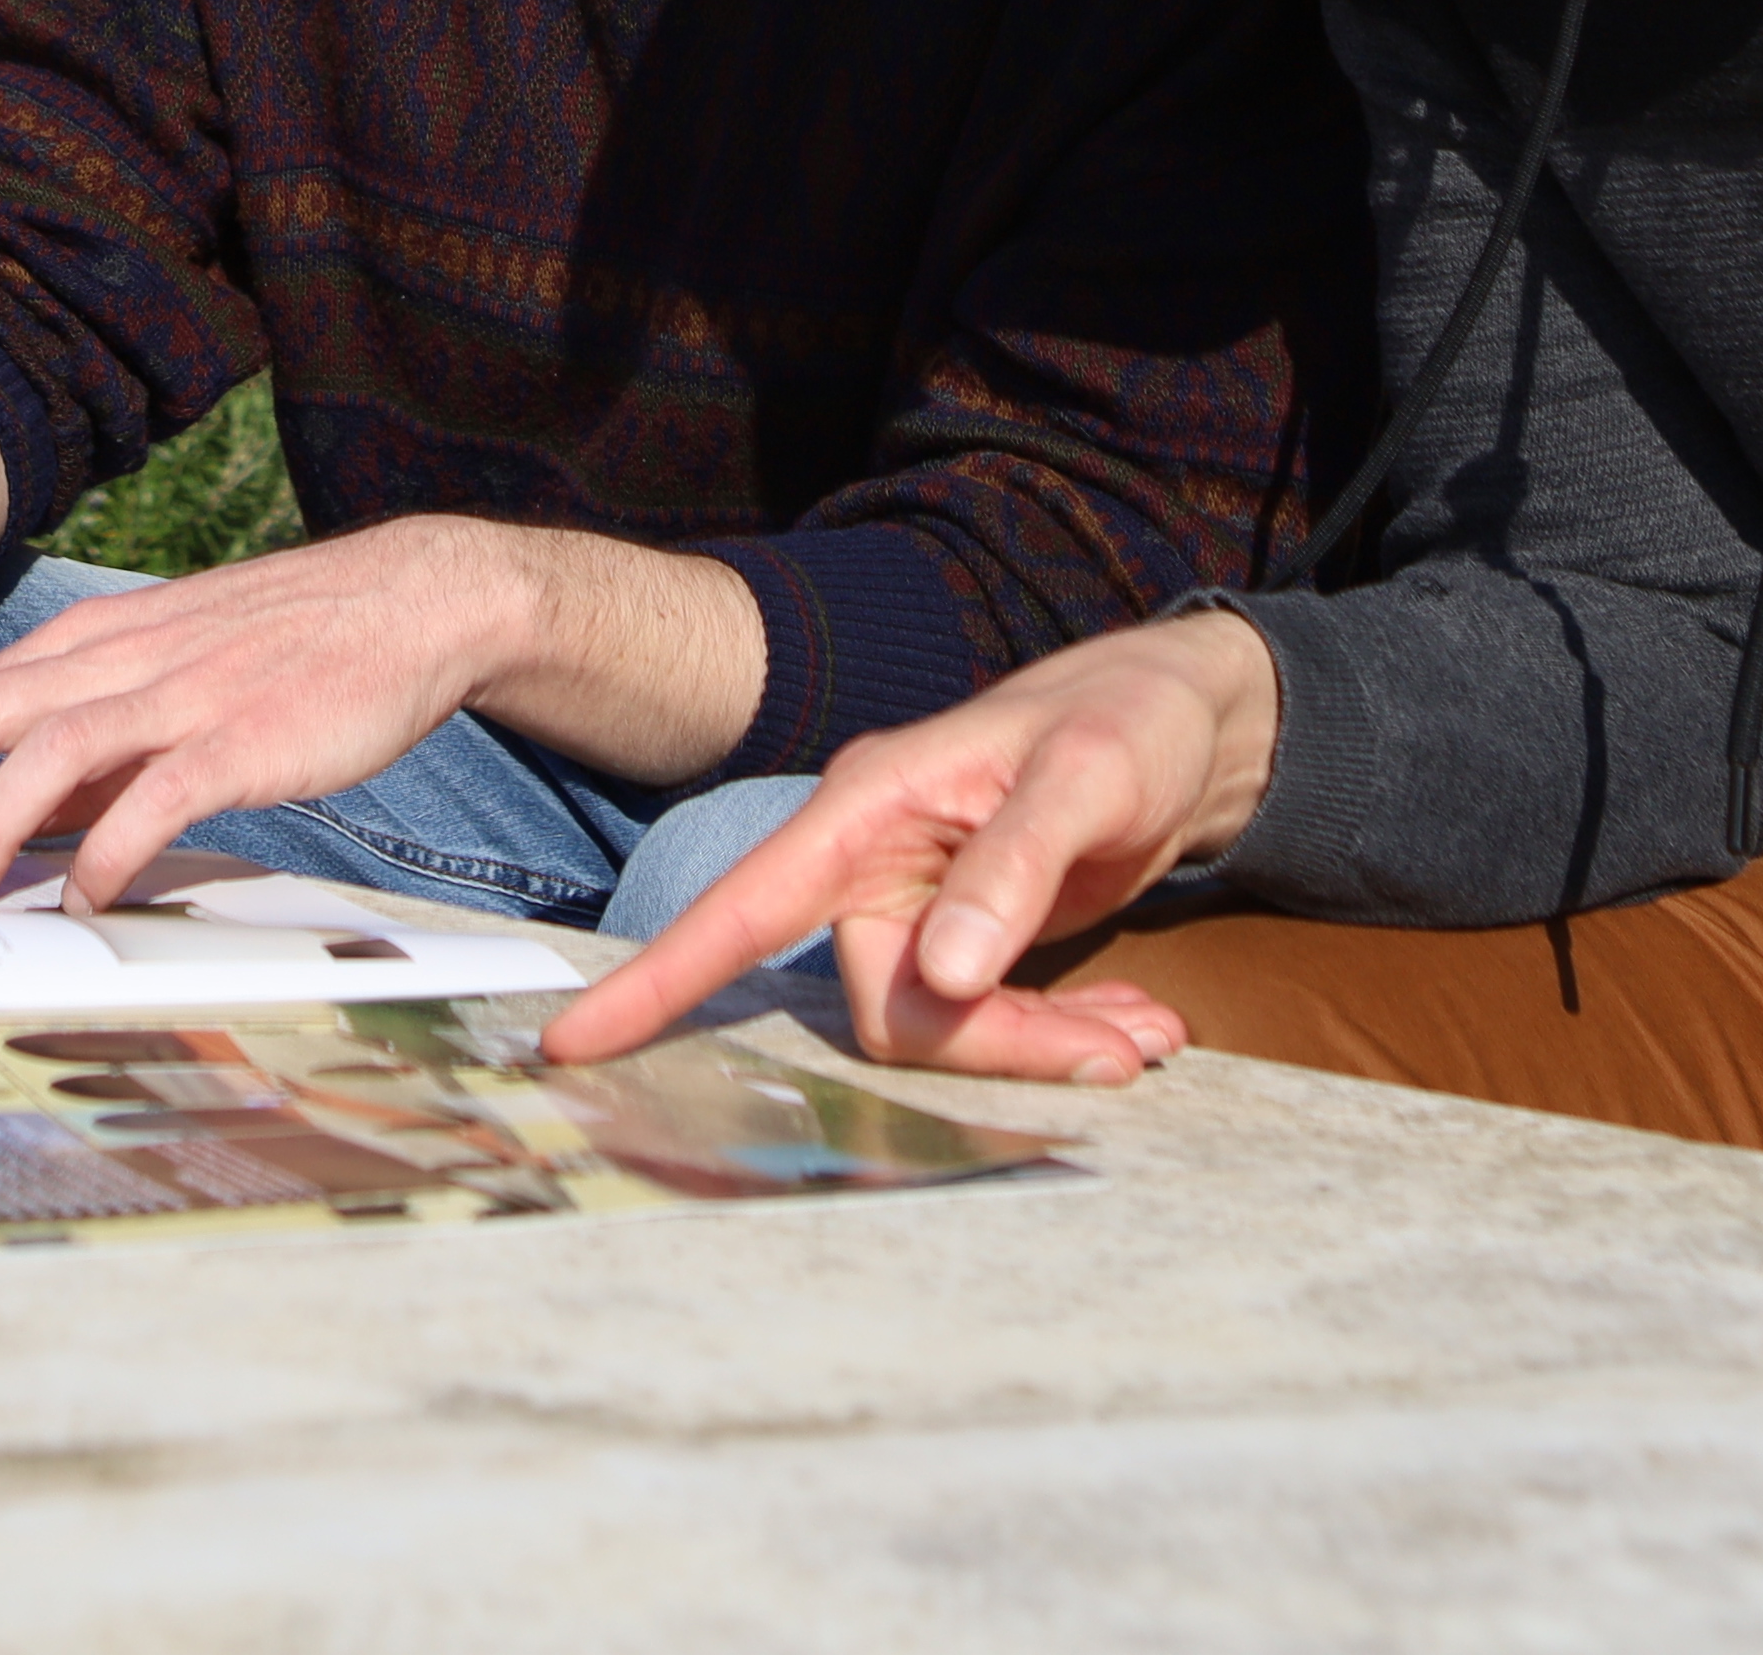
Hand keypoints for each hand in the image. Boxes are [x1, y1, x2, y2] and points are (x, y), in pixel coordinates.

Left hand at [0, 517, 537, 910]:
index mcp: (96, 638)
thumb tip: (25, 829)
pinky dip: (107, 851)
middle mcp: (123, 656)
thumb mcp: (167, 674)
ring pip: (46, 748)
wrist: (407, 604)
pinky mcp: (245, 737)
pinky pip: (155, 795)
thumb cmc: (287, 650)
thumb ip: (96, 744)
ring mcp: (184, 693)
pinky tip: (86, 899)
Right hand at [536, 608, 1281, 1085]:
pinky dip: (1063, 1033)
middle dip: (999, 1043)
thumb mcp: (1085, 775)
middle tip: (1127, 1046)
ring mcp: (917, 904)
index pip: (742, 905)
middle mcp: (874, 862)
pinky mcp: (965, 937)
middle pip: (886, 1008)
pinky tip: (1133, 1022)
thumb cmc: (1128, 716)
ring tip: (1147, 1034)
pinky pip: (983, 1021)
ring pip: (939, 1028)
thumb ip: (1011, 865)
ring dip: (1045, 1044)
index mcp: (867, 808)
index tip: (574, 1045)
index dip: (660, 981)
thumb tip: (942, 976)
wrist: (1187, 716)